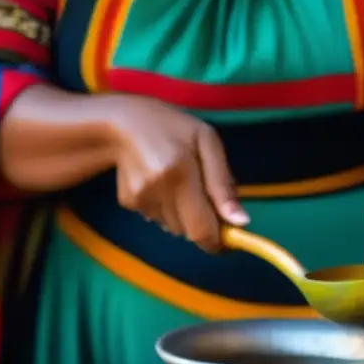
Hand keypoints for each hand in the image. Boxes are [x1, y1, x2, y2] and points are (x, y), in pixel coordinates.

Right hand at [107, 96, 248, 250]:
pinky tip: (160, 181)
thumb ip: (223, 184)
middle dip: (203, 221)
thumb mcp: (207, 142)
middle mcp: (157, 192)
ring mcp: (140, 200)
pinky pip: (158, 219)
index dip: (218, 242)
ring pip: (175, 227)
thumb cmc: (172, 127)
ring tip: (178, 181)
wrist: (122, 121)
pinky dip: (166, 208)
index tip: (229, 239)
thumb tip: (241, 223)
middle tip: (203, 193)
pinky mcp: (129, 203)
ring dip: (184, 214)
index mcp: (180, 174)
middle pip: (190, 232)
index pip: (202, 230)